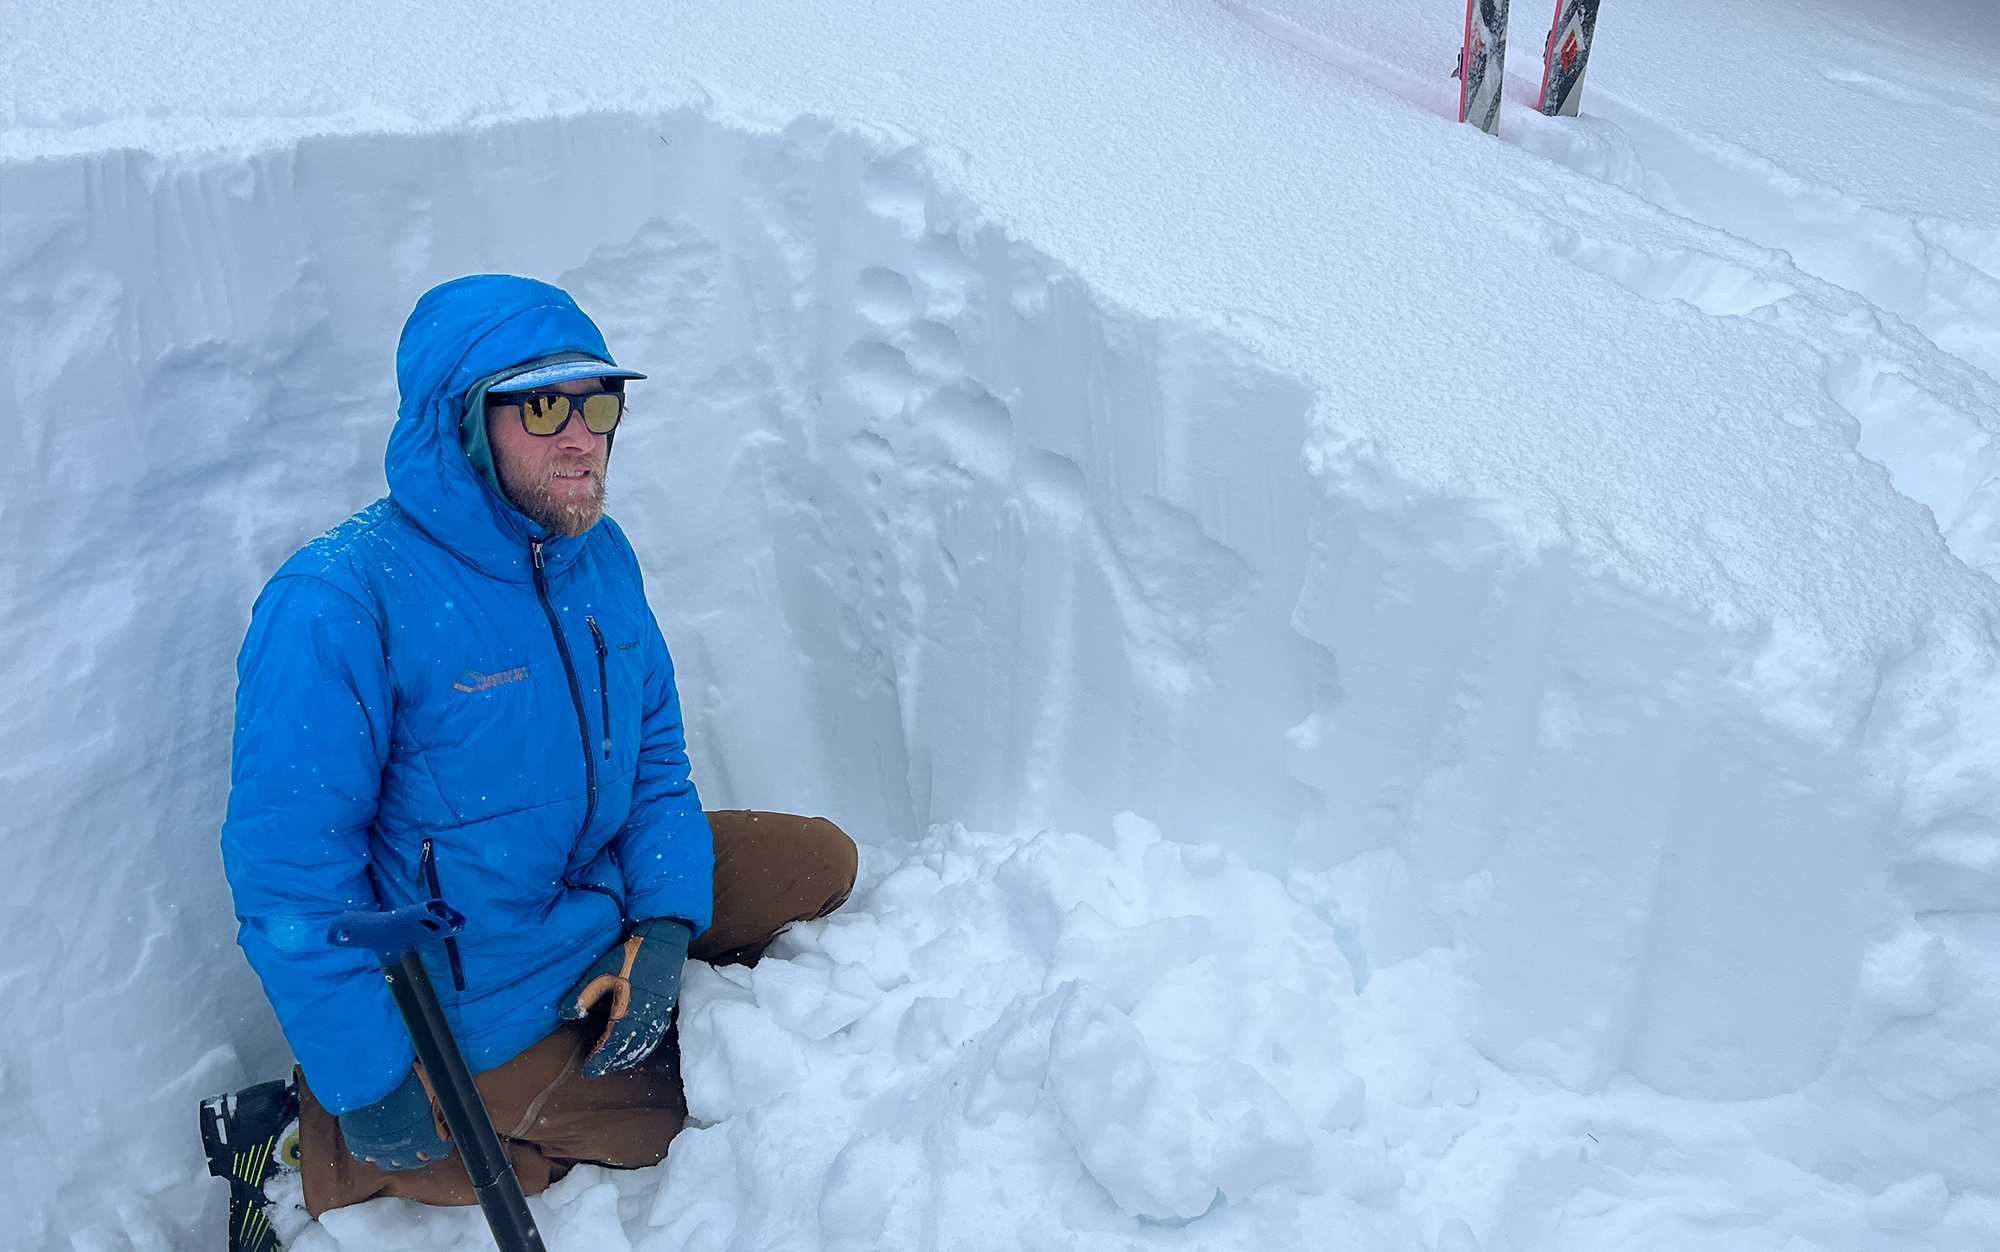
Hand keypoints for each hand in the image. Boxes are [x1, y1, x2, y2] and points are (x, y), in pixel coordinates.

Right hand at [337, 1067, 450, 1169]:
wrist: (372, 1079)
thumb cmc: (405, 1081)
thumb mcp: (431, 1089)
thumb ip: (438, 1105)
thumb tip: (443, 1111)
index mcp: (426, 1137)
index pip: (438, 1150)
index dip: (441, 1143)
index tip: (441, 1136)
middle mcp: (404, 1150)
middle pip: (416, 1161)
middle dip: (421, 1152)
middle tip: (421, 1142)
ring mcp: (381, 1151)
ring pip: (392, 1164)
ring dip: (398, 1157)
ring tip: (399, 1146)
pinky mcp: (360, 1147)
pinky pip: (366, 1158)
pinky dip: (372, 1154)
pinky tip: (375, 1145)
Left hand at [561, 917, 692, 1078]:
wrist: (663, 942)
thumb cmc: (631, 956)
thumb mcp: (601, 973)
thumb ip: (582, 995)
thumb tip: (566, 1014)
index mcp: (629, 1014)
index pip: (612, 1047)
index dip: (599, 1062)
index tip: (587, 1071)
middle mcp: (646, 1021)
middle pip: (628, 1052)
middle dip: (611, 1063)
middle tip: (597, 1068)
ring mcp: (658, 1017)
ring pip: (642, 1048)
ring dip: (627, 1058)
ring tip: (612, 1062)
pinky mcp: (664, 1011)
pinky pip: (652, 1039)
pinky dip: (641, 1049)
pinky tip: (633, 1047)